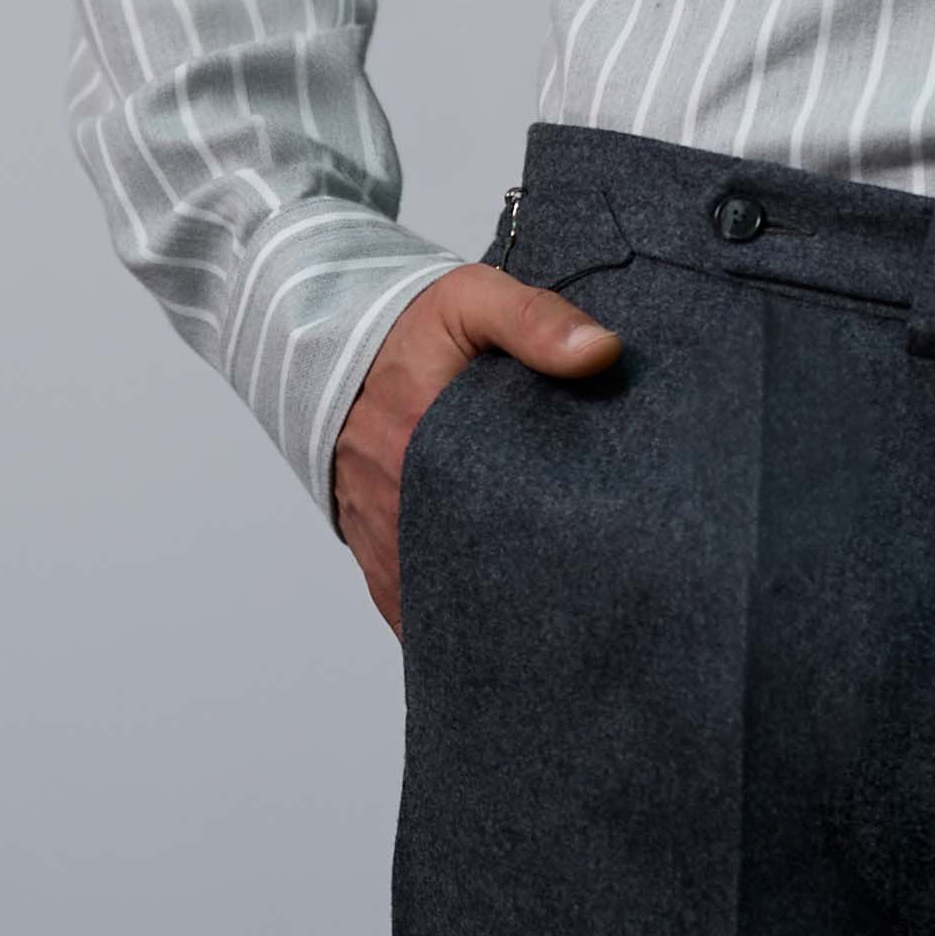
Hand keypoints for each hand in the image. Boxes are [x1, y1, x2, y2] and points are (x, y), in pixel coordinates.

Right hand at [331, 264, 624, 634]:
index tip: (601, 556)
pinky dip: (448, 621)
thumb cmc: (411, 325)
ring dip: (489, 609)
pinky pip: (409, 605)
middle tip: (592, 598)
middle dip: (529, 586)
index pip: (499, 510)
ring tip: (555, 622)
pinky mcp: (374, 550)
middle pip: (472, 566)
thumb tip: (603, 352)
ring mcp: (382, 533)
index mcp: (423, 439)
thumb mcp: (473, 302)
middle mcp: (397, 499)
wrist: (331, 344)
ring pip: (440, 596)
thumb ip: (535, 322)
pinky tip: (499, 633)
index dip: (551, 539)